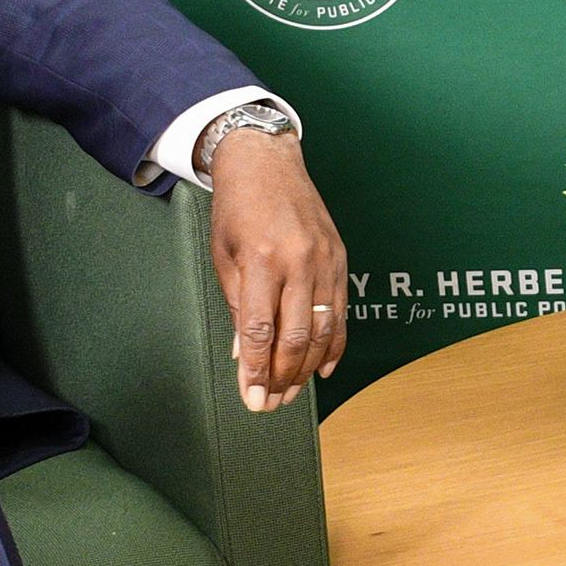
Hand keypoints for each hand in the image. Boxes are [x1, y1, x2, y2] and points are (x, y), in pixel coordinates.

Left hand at [204, 129, 345, 410]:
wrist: (267, 162)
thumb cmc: (239, 207)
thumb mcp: (225, 256)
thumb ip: (237, 306)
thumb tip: (244, 353)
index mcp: (263, 259)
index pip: (259, 331)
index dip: (256, 371)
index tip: (252, 398)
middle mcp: (299, 261)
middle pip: (294, 338)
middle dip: (281, 378)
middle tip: (271, 402)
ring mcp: (324, 261)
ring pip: (321, 331)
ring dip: (306, 369)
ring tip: (291, 391)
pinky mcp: (339, 260)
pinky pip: (340, 313)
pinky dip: (333, 345)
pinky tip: (322, 367)